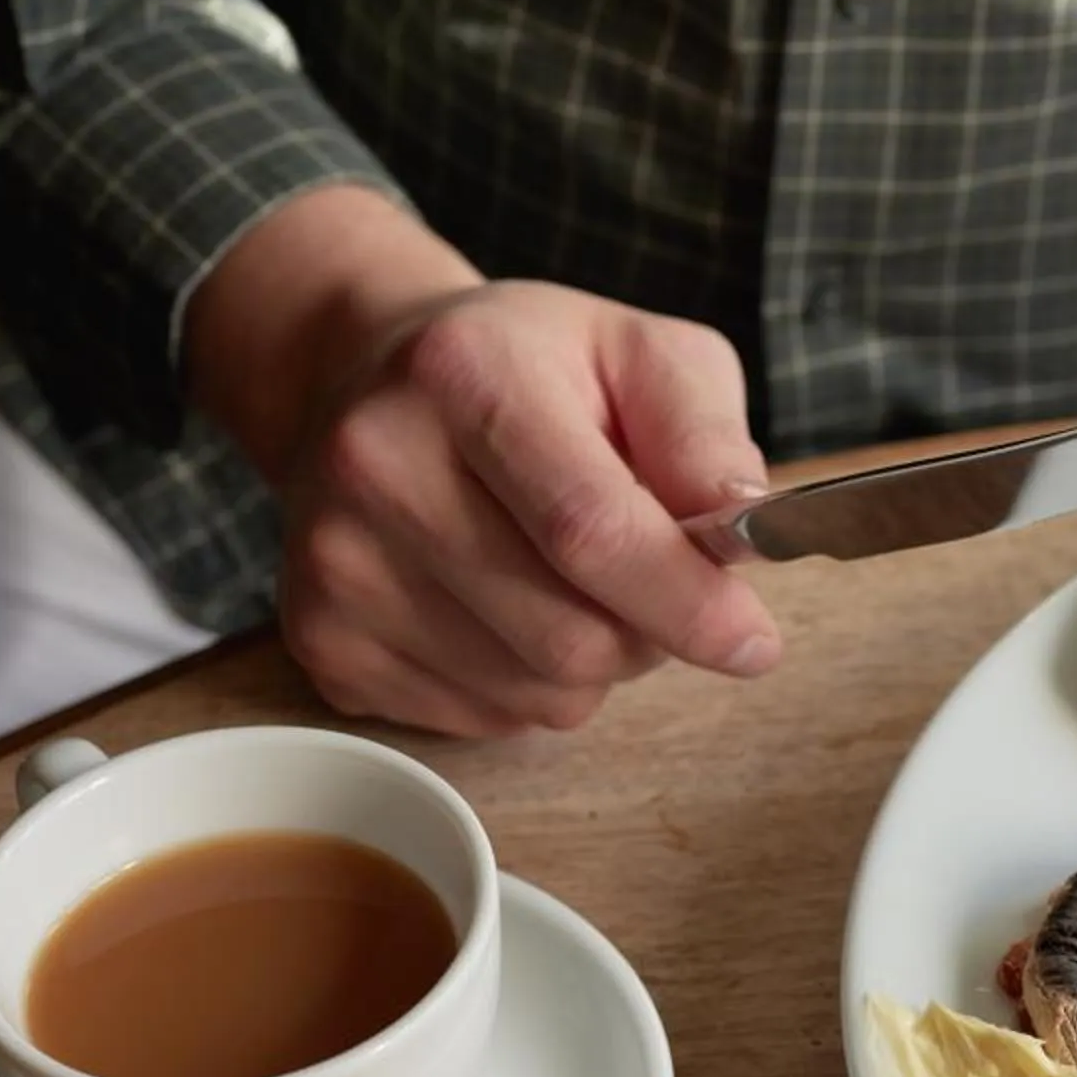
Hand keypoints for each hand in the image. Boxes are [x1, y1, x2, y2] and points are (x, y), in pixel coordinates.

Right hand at [185, 186, 781, 735]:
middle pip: (569, 635)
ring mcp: (336, 563)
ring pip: (537, 694)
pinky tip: (506, 608)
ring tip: (573, 584)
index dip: (688, 603)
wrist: (370, 378)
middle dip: (650, 633)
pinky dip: (529, 687)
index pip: (591, 530)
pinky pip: (484, 720)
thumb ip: (707, 436)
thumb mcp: (645, 356)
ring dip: (596, 664)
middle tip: (652, 582)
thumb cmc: (533, 370)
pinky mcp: (322, 639)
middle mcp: (376, 466)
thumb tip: (742, 527)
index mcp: (465, 374)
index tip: (755, 642)